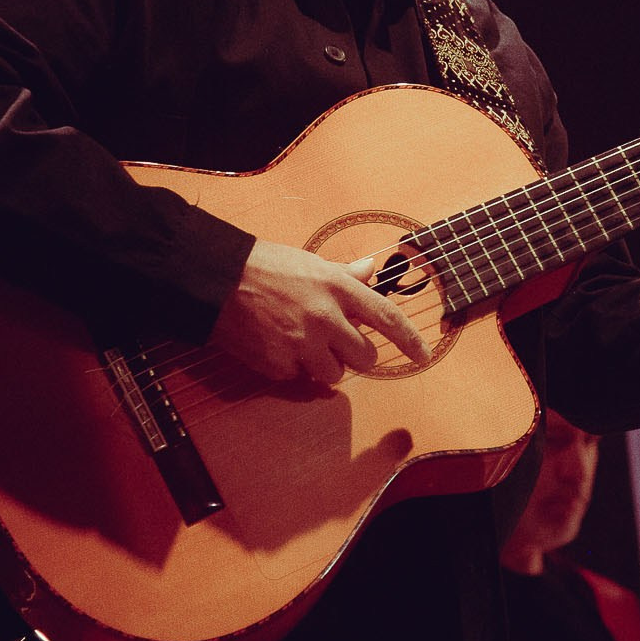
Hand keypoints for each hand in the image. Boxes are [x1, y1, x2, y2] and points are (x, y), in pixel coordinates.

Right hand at [210, 240, 431, 384]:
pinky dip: (291, 368)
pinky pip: (298, 378)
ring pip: (333, 375)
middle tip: (337, 344)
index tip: (424, 354)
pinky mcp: (278, 365)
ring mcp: (301, 344)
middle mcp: (325, 317)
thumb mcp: (310, 262)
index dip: (409, 339)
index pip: (386, 317)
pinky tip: (275, 344)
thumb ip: (344, 273)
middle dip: (356, 356)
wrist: (216, 281)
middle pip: (364, 357)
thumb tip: (371, 269)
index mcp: (337, 287)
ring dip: (323, 366)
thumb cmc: (264, 266)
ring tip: (300, 342)